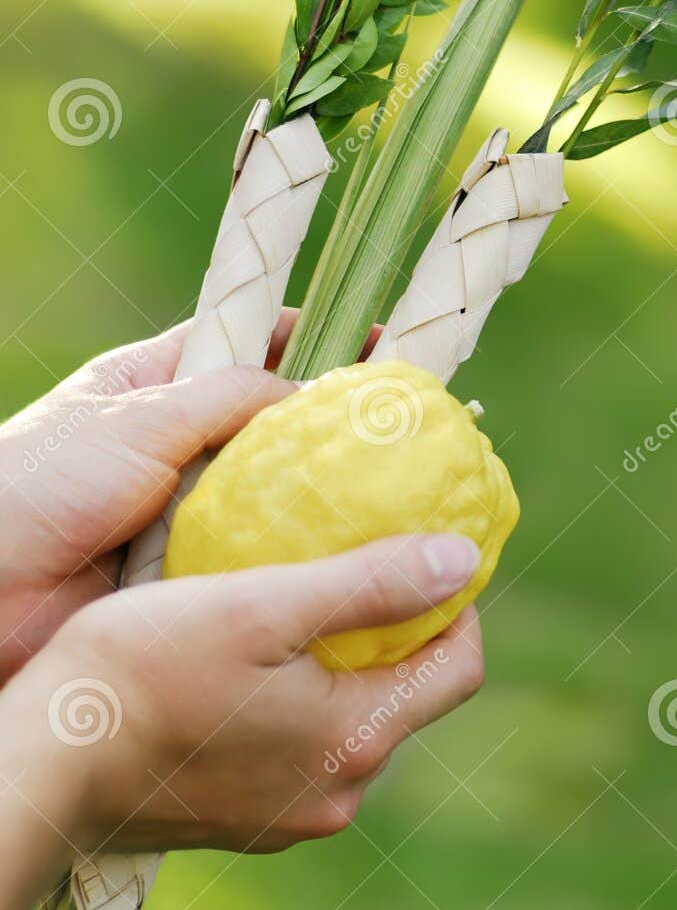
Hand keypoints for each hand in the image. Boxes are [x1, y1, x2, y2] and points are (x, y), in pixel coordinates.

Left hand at [0, 313, 369, 679]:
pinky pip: (254, 558)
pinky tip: (349, 556)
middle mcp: (176, 442)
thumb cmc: (39, 484)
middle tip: (404, 422)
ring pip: (270, 493)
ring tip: (397, 490)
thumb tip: (310, 395)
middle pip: (270, 421)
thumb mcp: (139, 417)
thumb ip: (226, 397)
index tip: (380, 338)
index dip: (315, 335)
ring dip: (319, 497)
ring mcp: (184, 509)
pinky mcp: (189, 574)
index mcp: (155, 381)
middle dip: (331, 422)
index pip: (249, 341)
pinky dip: (292, 558)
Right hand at [0, 532, 482, 909]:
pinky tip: (246, 667)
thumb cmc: (145, 672)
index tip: (419, 556)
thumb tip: (464, 560)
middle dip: (391, 634)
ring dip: (336, 670)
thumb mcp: (262, 606)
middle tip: (347, 570)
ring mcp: (290, 818)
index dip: (453, 606)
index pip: (458, 670)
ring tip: (289, 612)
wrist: (43, 764)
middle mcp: (336, 795)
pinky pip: (300, 753)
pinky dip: (293, 706)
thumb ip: (370, 585)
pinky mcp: (247, 823)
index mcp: (354, 742)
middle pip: (404, 697)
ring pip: (349, 724)